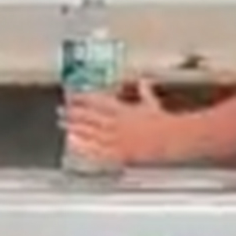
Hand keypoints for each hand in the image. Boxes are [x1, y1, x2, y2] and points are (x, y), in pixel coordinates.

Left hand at [63, 82, 182, 168]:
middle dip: (73, 114)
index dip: (82, 99)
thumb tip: (142, 80)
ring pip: (91, 134)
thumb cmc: (165, 121)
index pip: (97, 101)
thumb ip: (144, 92)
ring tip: (63, 127)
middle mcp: (117, 124)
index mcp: (123, 109)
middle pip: (90, 118)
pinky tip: (75, 146)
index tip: (71, 96)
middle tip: (60, 111)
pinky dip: (85, 149)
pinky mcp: (120, 154)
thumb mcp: (153, 103)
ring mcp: (117, 140)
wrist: (174, 138)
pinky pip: (99, 152)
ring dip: (76, 130)